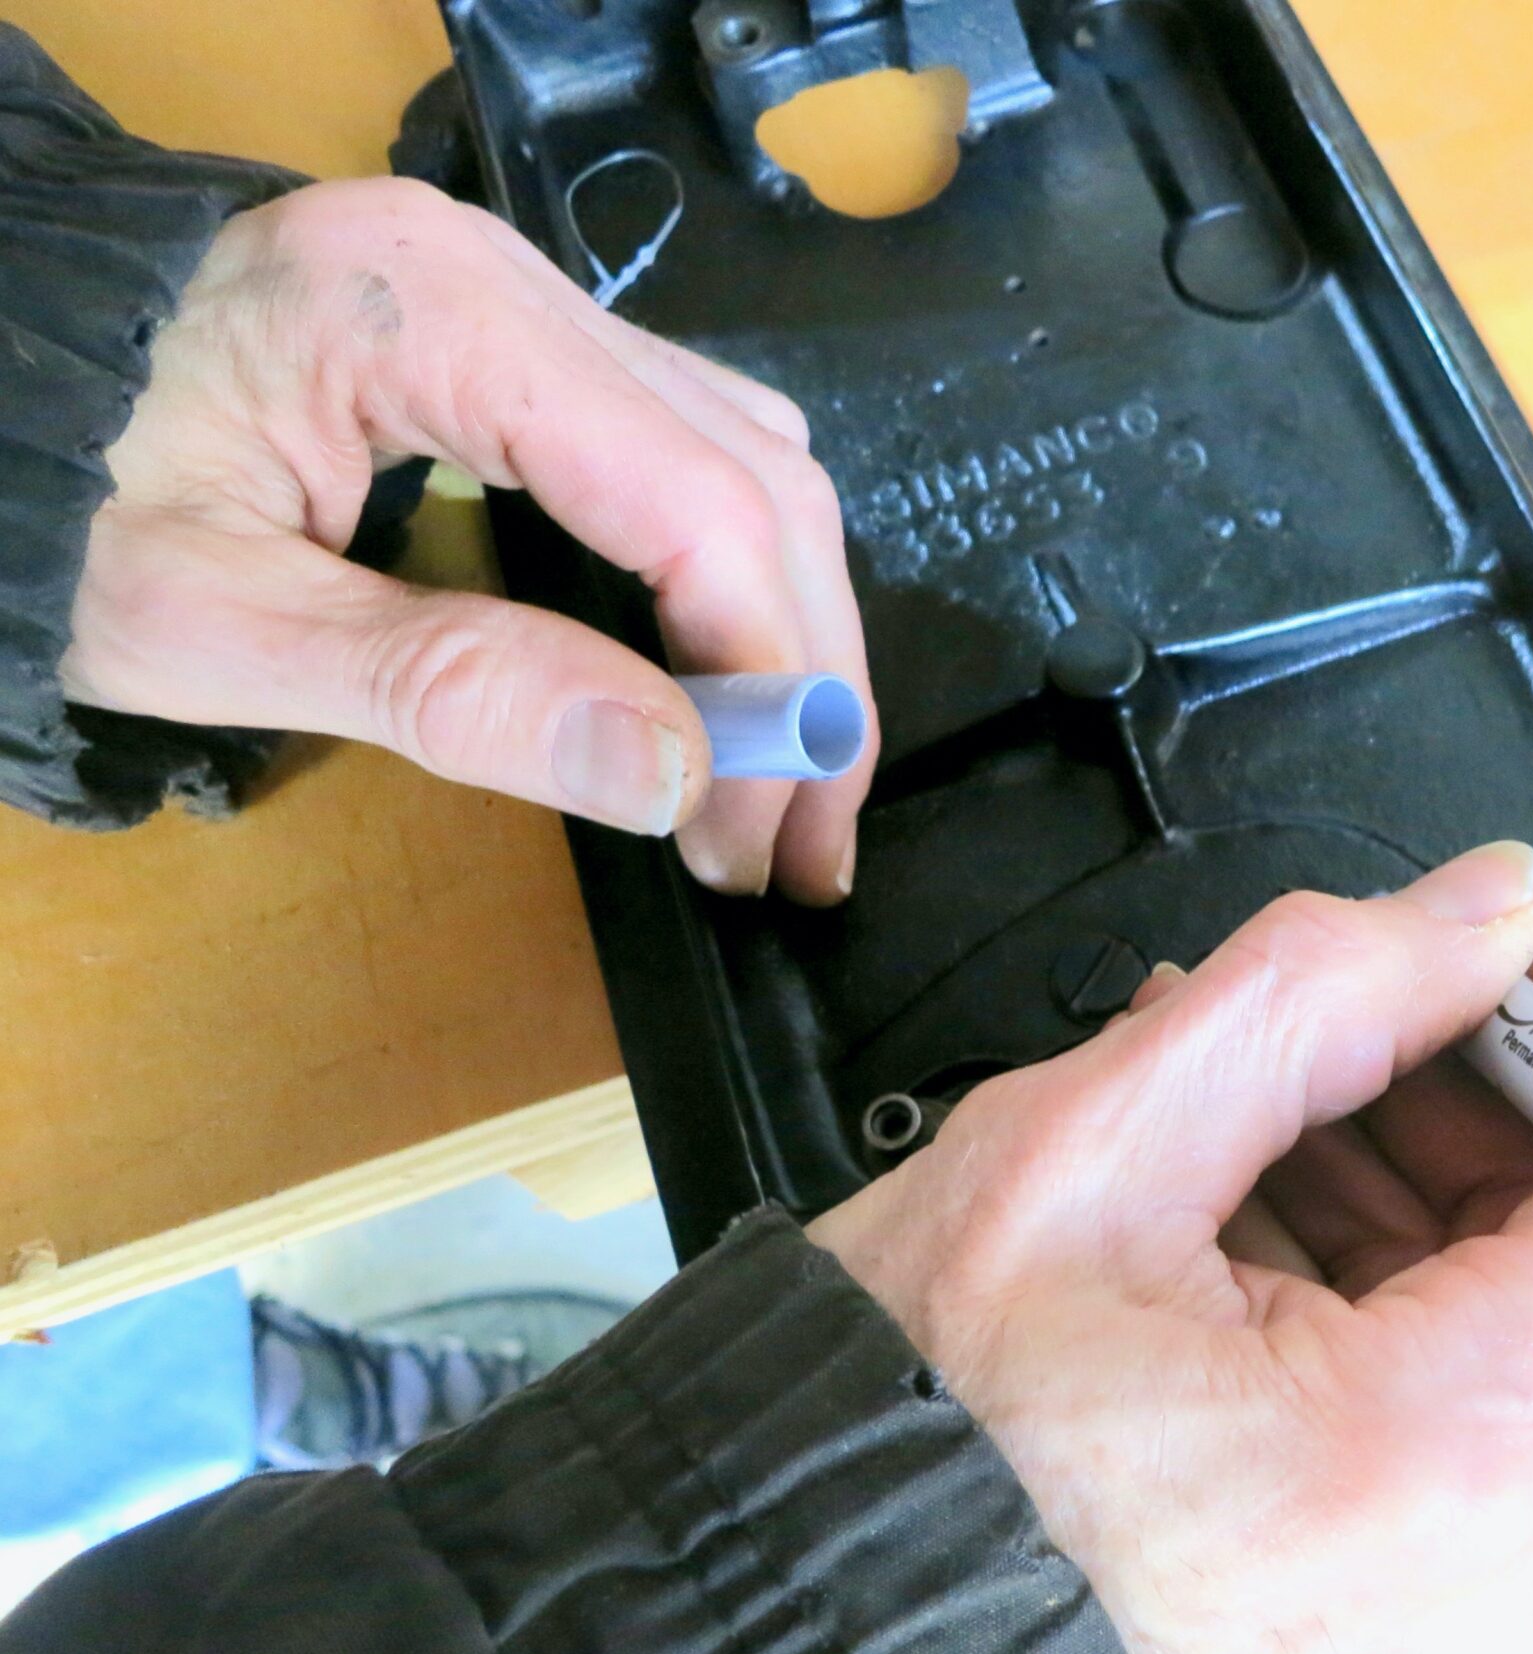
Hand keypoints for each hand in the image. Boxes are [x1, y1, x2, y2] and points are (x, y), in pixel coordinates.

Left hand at [65, 177, 875, 902]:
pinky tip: (717, 680)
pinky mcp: (510, 346)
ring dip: (789, 630)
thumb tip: (672, 772)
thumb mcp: (208, 619)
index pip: (694, 497)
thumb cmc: (39, 496)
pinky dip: (730, 576)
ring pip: (747, 459)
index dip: (765, 680)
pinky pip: (686, 450)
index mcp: (431, 313)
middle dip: (807, 675)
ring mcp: (518, 302)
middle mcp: (508, 280)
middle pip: (755, 476)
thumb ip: (448, 685)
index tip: (755, 839)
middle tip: (802, 846)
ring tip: (777, 786)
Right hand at [808, 842, 1532, 1653]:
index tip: (1507, 971)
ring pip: (1507, 1324)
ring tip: (1224, 1137)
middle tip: (1315, 1030)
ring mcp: (1465, 1609)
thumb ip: (1321, 992)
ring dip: (1394, 1194)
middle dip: (1459, 1109)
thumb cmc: (910, 1437)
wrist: (812, 1650)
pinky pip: (1450, 1410)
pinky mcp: (1417, 1619)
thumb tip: (1488, 905)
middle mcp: (1499, 1566)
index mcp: (1444, 1456)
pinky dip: (1367, 1301)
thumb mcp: (1089, 1155)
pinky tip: (1233, 1238)